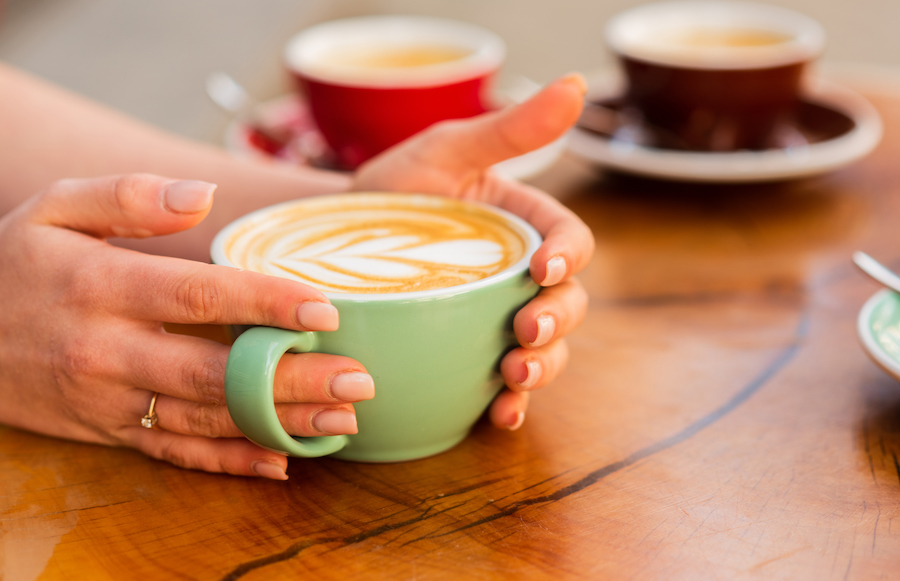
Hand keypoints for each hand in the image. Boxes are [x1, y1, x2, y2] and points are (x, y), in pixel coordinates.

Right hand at [0, 174, 374, 478]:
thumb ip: (127, 195)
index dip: (265, 304)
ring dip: (278, 424)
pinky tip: (281, 462)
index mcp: (101, 288)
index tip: (325, 309)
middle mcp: (108, 352)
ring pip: (205, 419)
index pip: (198, 296)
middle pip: (214, 372)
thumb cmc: (16, 263)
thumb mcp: (52, 208)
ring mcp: (109, 401)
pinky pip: (175, 452)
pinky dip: (228, 462)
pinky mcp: (109, 431)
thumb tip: (203, 193)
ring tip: (342, 420)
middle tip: (359, 379)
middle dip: (291, 379)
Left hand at [353, 74, 593, 429]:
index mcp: (525, 226)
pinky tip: (497, 414)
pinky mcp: (472, 354)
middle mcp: (519, 277)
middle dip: (555, 323)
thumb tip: (576, 84)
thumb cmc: (394, 187)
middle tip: (523, 334)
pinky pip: (504, 385)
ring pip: (546, 349)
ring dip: (541, 368)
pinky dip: (510, 402)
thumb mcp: (444, 151)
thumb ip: (508, 129)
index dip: (569, 259)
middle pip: (567, 303)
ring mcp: (497, 319)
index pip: (571, 242)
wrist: (333, 239)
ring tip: (513, 379)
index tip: (541, 270)